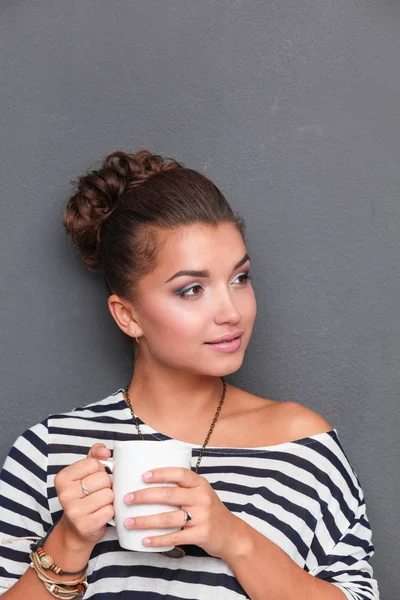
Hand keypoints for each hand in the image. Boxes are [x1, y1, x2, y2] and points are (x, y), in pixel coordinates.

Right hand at [54, 443, 113, 547]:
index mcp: (62, 478)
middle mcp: (65, 494)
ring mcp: (74, 511)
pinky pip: (110, 511)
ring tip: (99, 503)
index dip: (100, 470)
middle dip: (106, 485)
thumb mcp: (85, 472)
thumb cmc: (83, 495)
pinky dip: (110, 512)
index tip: (92, 479)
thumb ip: (94, 455)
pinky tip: (100, 514)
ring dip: (109, 499)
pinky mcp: (85, 525)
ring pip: (108, 494)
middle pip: (103, 479)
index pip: (94, 464)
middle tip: (97, 493)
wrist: (76, 528)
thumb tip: (105, 451)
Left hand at [122, 466, 243, 559]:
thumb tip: (150, 483)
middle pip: (169, 495)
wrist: (232, 534)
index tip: (142, 476)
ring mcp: (202, 517)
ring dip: (145, 521)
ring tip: (128, 522)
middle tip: (126, 499)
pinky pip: (175, 537)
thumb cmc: (210, 511)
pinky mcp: (201, 535)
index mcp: (200, 484)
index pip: (179, 473)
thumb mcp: (201, 493)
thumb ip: (183, 488)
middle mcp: (202, 498)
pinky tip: (144, 540)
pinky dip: (158, 540)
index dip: (161, 473)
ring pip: (168, 518)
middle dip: (144, 496)